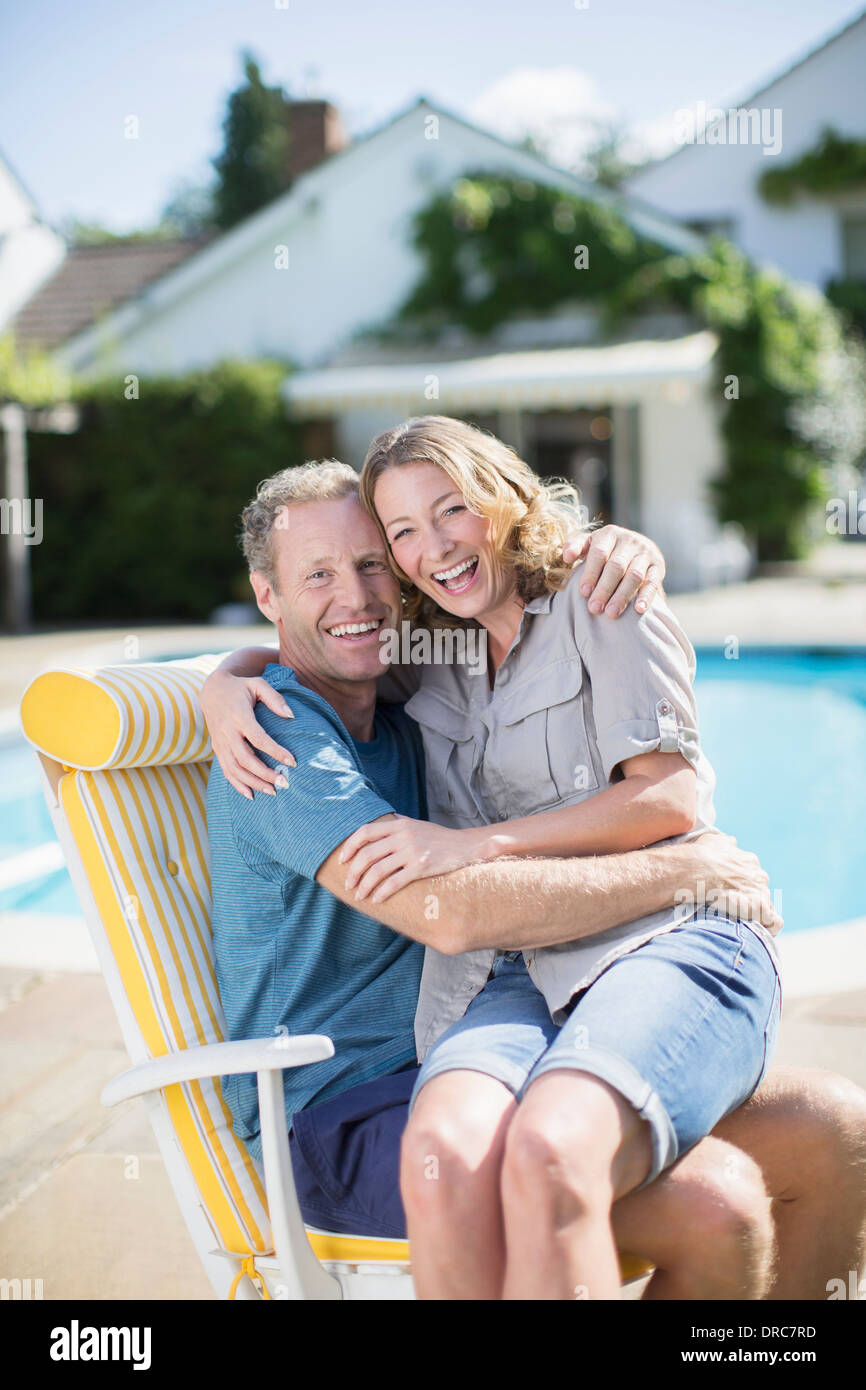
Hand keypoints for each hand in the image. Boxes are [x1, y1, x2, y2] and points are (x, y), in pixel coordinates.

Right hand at [200, 670, 295, 800]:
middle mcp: (227, 732)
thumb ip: (275, 699)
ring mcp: (220, 742)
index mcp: (239, 716)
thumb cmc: (240, 687)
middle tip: (284, 783)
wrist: (211, 689)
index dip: (275, 751)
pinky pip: (225, 770)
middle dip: (265, 774)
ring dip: (253, 783)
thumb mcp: (258, 684)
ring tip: (273, 792)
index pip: (258, 738)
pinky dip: (237, 785)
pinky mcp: (217, 748)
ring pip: (234, 769)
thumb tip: (291, 716)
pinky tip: (251, 795)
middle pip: (245, 759)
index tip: (293, 762)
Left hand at [339, 817, 488, 902]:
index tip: (342, 860)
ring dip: (364, 885)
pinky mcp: (421, 867)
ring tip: (360, 896)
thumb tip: (386, 821)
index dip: (350, 846)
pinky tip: (377, 900)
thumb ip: (400, 823)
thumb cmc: (439, 838)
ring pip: (378, 870)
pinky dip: (382, 892)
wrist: (466, 846)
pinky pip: (394, 882)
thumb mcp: (418, 825)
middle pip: (367, 854)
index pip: (365, 832)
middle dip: (354, 872)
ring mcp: (412, 851)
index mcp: (399, 825)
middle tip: (349, 885)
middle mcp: (403, 836)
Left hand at [562, 524, 665, 617]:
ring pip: (635, 575)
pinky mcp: (658, 566)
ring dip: (623, 595)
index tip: (583, 592)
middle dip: (604, 588)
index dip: (591, 573)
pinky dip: (646, 596)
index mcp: (609, 533)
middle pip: (617, 566)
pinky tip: (639, 610)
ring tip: (611, 613)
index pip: (599, 553)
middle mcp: (630, 540)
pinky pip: (653, 582)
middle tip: (594, 608)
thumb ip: (574, 546)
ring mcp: (646, 553)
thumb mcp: (587, 543)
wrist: (633, 547)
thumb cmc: (603, 550)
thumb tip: (567, 557)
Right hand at [691, 832, 782, 934]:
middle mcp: (758, 875)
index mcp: (749, 861)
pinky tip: (755, 931)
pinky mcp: (760, 907)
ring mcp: (761, 891)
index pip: (752, 875)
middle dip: (749, 898)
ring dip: (756, 913)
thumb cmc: (701, 857)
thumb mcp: (713, 840)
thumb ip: (725, 843)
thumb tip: (732, 843)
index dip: (742, 884)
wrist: (699, 871)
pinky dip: (767, 926)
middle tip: (733, 906)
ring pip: (766, 906)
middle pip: (759, 890)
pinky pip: (773, 921)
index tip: (731, 891)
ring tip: (741, 922)